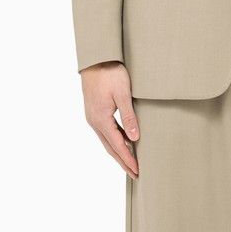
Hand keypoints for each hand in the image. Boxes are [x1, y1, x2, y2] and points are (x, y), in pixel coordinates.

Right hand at [80, 61, 139, 179]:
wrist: (96, 58)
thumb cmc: (110, 73)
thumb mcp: (122, 94)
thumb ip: (128, 116)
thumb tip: (135, 138)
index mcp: (101, 119)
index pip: (117, 146)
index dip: (128, 159)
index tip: (137, 171)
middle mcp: (94, 121)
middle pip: (110, 147)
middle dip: (123, 161)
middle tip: (135, 174)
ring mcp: (93, 116)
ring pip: (107, 140)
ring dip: (119, 151)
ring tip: (131, 161)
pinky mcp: (95, 110)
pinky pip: (106, 131)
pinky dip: (115, 139)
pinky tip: (124, 140)